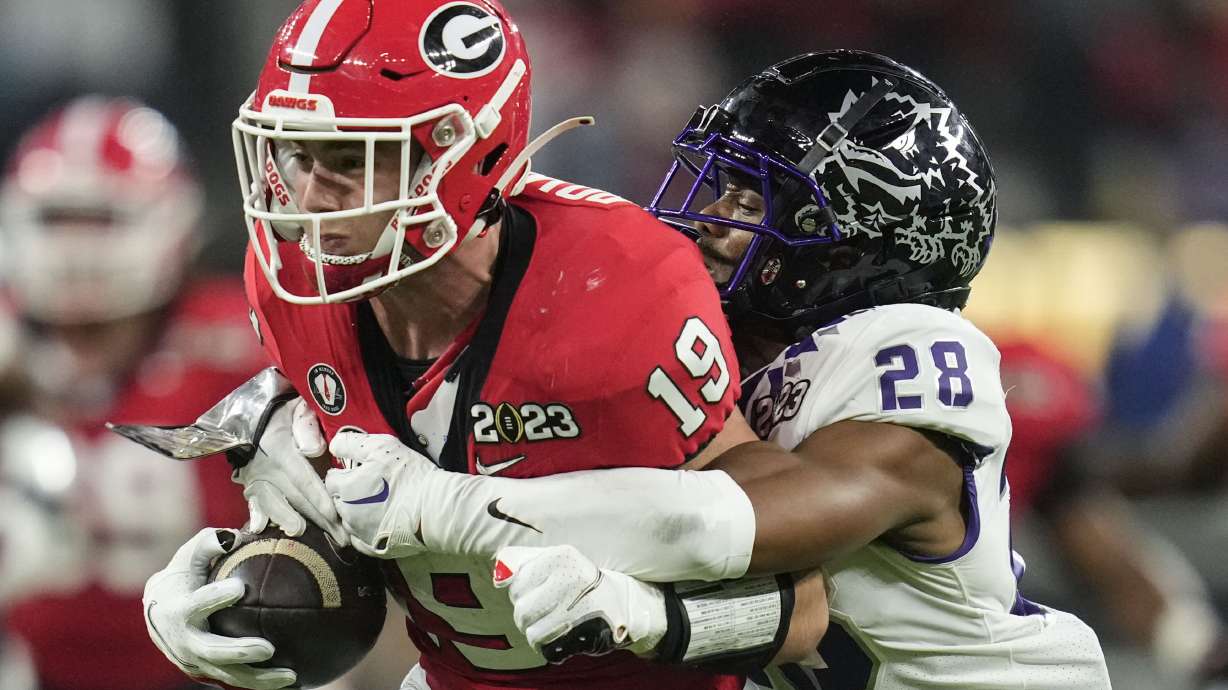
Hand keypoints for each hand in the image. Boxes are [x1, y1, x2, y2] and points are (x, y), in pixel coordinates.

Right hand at [143, 528, 295, 688]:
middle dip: (239, 652)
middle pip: (212, 652)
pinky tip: (297, 680)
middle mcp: (185, 641)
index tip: (240, 588)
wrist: (157, 613)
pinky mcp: (209, 672)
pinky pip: (238, 680)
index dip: (214, 598)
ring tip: (293, 675)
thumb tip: (234, 535)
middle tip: (269, 648)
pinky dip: (263, 683)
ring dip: (260, 678)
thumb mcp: (188, 556)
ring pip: (229, 675)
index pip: (195, 605)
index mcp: (178, 610)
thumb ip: (208, 544)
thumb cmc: (182, 576)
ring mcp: (197, 662)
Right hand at [235, 397, 347, 544]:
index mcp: (282, 451)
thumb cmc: (284, 413)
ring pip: (272, 503)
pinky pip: (253, 502)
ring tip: (301, 532)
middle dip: (318, 519)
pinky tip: (260, 527)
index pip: (304, 480)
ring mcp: (256, 478)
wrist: (250, 414)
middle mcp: (267, 468)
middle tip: (339, 537)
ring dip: (287, 519)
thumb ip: (306, 426)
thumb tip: (314, 450)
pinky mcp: (249, 484)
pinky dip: (258, 515)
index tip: (335, 516)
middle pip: (295, 497)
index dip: (320, 499)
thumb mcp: (297, 409)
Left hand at [325, 432, 438, 558]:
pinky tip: (382, 521)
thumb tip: (334, 446)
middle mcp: (346, 513)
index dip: (345, 473)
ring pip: (349, 520)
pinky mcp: (372, 548)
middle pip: (338, 500)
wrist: (435, 507)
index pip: (331, 478)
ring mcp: (359, 533)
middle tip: (372, 486)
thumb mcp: (381, 447)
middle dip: (349, 493)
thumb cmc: (409, 475)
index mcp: (345, 488)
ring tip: (380, 503)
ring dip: (357, 512)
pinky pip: (361, 538)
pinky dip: (367, 530)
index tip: (362, 471)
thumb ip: (352, 444)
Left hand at [492, 545, 666, 663]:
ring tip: (556, 621)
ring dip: (538, 631)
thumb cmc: (581, 582)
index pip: (517, 583)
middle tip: (549, 608)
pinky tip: (563, 633)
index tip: (542, 590)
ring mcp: (577, 608)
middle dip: (529, 614)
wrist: (624, 605)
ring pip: (530, 630)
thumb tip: (499, 576)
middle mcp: (569, 579)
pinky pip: (544, 646)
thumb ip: (525, 563)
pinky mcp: (582, 634)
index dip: (524, 591)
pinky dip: (548, 645)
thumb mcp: (558, 561)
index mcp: (561, 556)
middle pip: (520, 609)